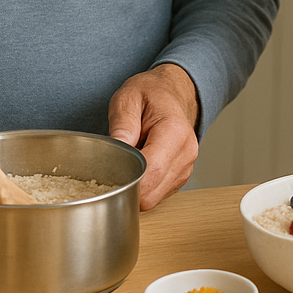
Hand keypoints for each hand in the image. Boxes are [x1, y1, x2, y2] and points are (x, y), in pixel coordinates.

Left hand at [107, 63, 200, 210]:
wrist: (172, 93)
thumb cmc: (150, 94)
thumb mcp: (128, 98)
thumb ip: (122, 124)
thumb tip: (114, 152)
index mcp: (174, 132)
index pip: (150, 173)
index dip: (125, 179)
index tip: (107, 171)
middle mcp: (185, 154)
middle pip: (150, 193)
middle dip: (127, 185)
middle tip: (114, 163)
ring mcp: (185, 168)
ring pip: (153, 198)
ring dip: (135, 186)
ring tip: (129, 160)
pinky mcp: (180, 178)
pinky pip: (157, 195)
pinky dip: (143, 186)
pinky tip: (138, 166)